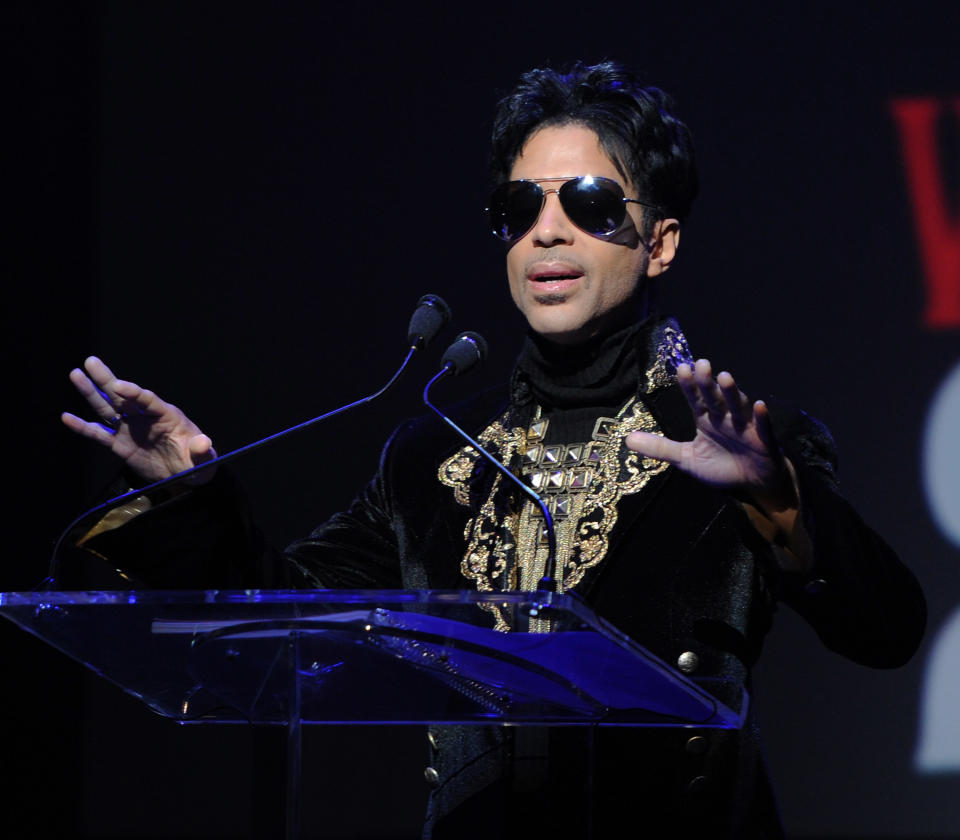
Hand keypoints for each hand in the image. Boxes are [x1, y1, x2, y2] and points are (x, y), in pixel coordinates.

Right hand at [61, 356, 215, 483]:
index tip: (119, 386)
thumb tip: (204, 443)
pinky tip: (67, 418)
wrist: (186, 477)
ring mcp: (131, 429)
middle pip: (123, 396)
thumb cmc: (199, 463)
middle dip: (107, 379)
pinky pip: (99, 434)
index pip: (148, 400)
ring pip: (108, 409)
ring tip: (76, 375)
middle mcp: (145, 418)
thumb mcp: (206, 459)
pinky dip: (84, 427)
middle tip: (91, 362)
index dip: (134, 393)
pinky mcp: (120, 445)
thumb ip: (203, 451)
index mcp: (167, 415)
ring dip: (91, 394)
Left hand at [626, 359, 795, 507]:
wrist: (752, 484)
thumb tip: (628, 439)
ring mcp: (745, 427)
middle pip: (715, 397)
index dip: (689, 385)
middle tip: (701, 363)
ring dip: (732, 393)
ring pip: (738, 407)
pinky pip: (763, 428)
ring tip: (724, 377)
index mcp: (706, 419)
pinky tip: (758, 405)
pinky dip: (761, 417)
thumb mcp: (686, 459)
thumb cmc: (720, 467)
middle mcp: (725, 418)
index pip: (695, 399)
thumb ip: (660, 448)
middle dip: (707, 382)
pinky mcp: (763, 441)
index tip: (682, 369)